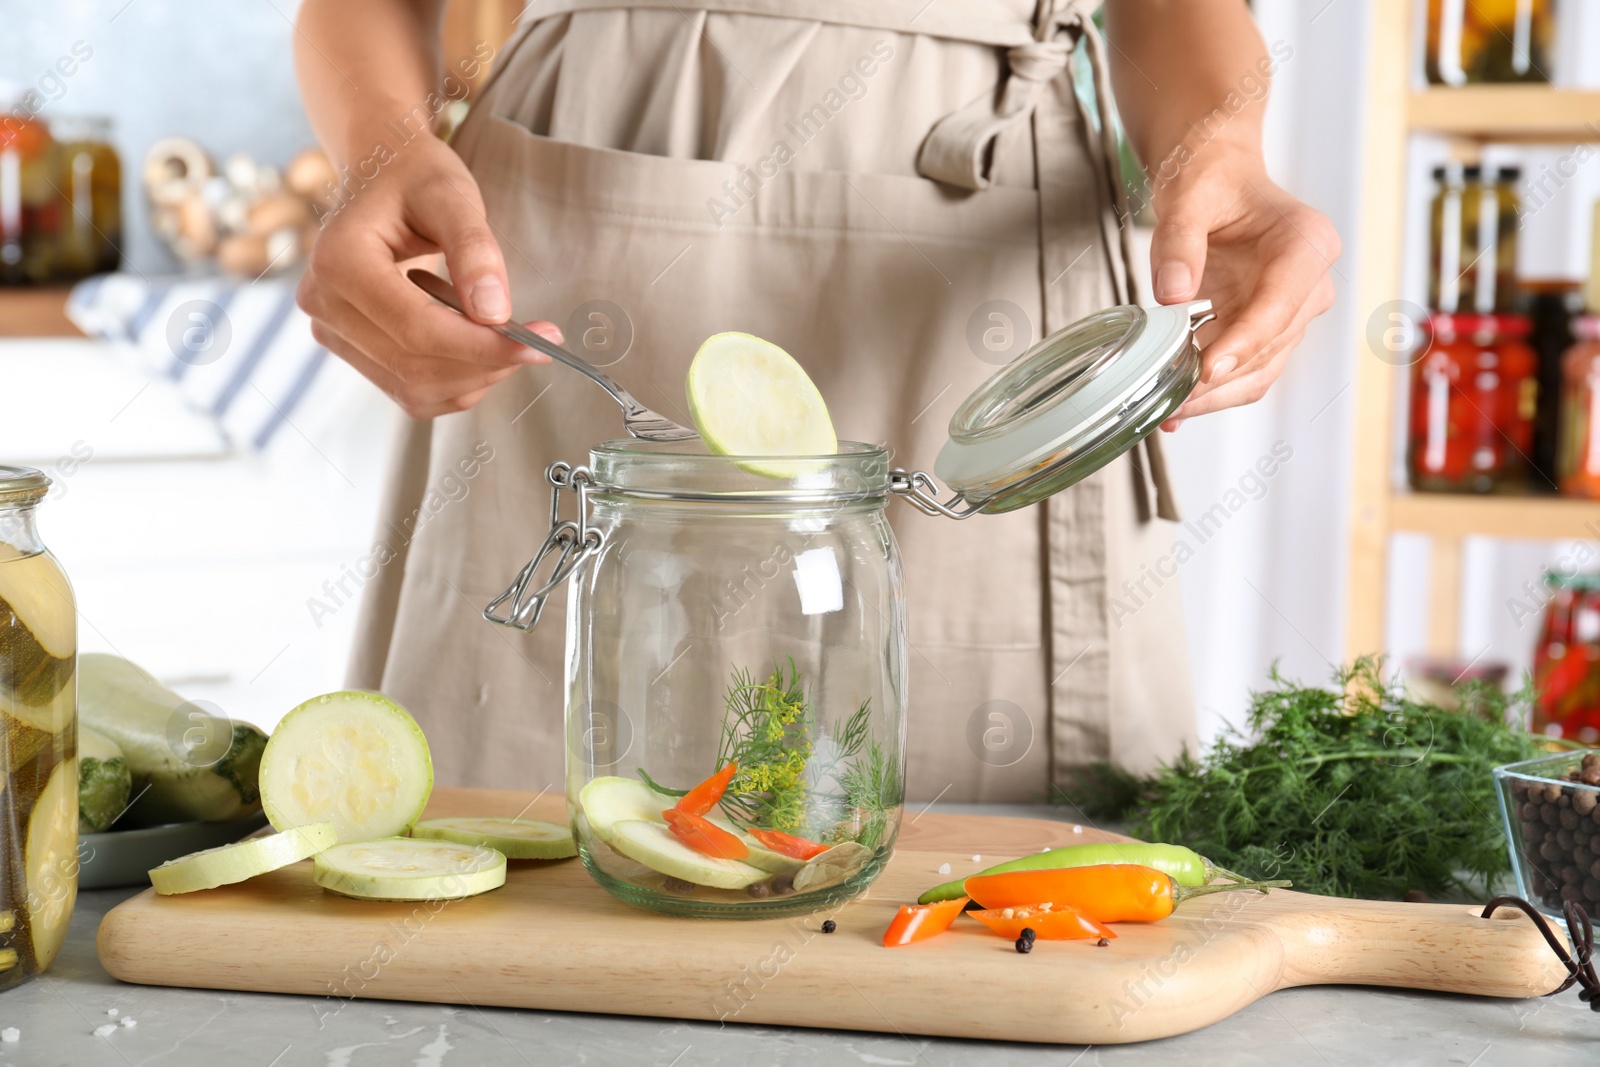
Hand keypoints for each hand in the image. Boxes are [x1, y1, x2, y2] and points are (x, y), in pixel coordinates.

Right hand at [296, 131, 560, 418]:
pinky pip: (408, 390)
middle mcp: (324, 303)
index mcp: (339, 261)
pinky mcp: (350, 349)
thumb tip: (493, 313)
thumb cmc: (414, 178)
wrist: (380, 174)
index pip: (416, 328)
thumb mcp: (452, 196)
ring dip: (473, 377)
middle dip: (485, 363)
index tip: (540, 343)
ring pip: (413, 388)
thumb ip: (474, 250)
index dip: (482, 346)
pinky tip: (479, 350)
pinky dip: (455, 382)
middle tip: (537, 342)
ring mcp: (331, 331)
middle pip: (414, 365)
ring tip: (509, 341)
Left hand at [1147, 140, 1339, 428]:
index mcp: (1305, 244)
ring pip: (1259, 370)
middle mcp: (1308, 285)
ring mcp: (1289, 313)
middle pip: (1270, 347)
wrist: (1215, 180)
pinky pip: (1243, 371)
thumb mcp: (1187, 197)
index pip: (1280, 305)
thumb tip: (1172, 295)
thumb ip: (1179, 243)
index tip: (1208, 368)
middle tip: (1171, 398)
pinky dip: (1212, 392)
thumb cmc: (1212, 179)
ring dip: (1215, 395)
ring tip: (1169, 409)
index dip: (1245, 342)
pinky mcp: (1264, 331)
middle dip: (1221, 379)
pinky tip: (1177, 408)